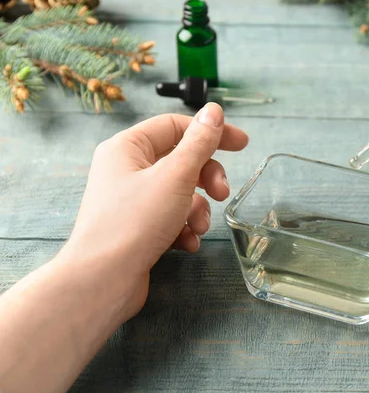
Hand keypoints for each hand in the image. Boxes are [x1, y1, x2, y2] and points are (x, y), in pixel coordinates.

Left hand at [62, 103, 247, 318]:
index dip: (211, 132)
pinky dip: (184, 227)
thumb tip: (214, 111)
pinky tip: (186, 243)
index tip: (242, 144)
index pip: (176, 126)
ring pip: (180, 192)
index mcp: (128, 147)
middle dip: (207, 178)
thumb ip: (199, 142)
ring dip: (198, 209)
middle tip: (224, 193)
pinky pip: (170, 217)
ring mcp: (131, 200)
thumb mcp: (175, 176)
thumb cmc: (134, 222)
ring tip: (198, 227)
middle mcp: (127, 169)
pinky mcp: (137, 228)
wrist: (102, 281)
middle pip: (181, 161)